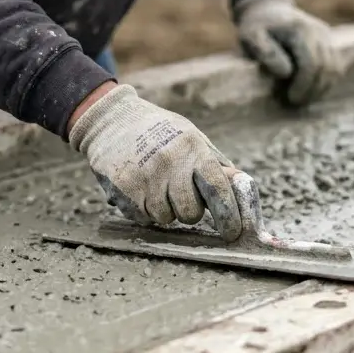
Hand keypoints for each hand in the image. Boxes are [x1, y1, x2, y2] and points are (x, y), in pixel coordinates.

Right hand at [68, 83, 243, 240]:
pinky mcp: (123, 189)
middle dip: (190, 212)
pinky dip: (144, 210)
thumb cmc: (160, 132)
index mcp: (192, 149)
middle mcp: (169, 163)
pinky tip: (140, 188)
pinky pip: (143, 218)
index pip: (217, 189)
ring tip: (157, 186)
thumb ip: (216, 164)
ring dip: (165, 210)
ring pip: (165, 218)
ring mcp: (144, 177)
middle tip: (181, 196)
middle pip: (191, 213)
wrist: (112, 121)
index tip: (232, 232)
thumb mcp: (192, 138)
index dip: (228, 215)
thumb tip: (241, 188)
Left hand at [234, 0, 340, 105]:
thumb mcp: (250, 37)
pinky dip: (324, 82)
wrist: (268, 10)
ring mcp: (328, 37)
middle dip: (312, 90)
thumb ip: (265, 53)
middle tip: (295, 104)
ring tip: (302, 99)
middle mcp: (320, 32)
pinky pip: (335, 67)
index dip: (303, 85)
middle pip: (326, 68)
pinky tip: (309, 91)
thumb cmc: (256, 27)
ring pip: (334, 70)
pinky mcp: (330, 43)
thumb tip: (286, 72)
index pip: (311, 63)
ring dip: (320, 89)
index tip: (290, 98)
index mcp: (301, 30)